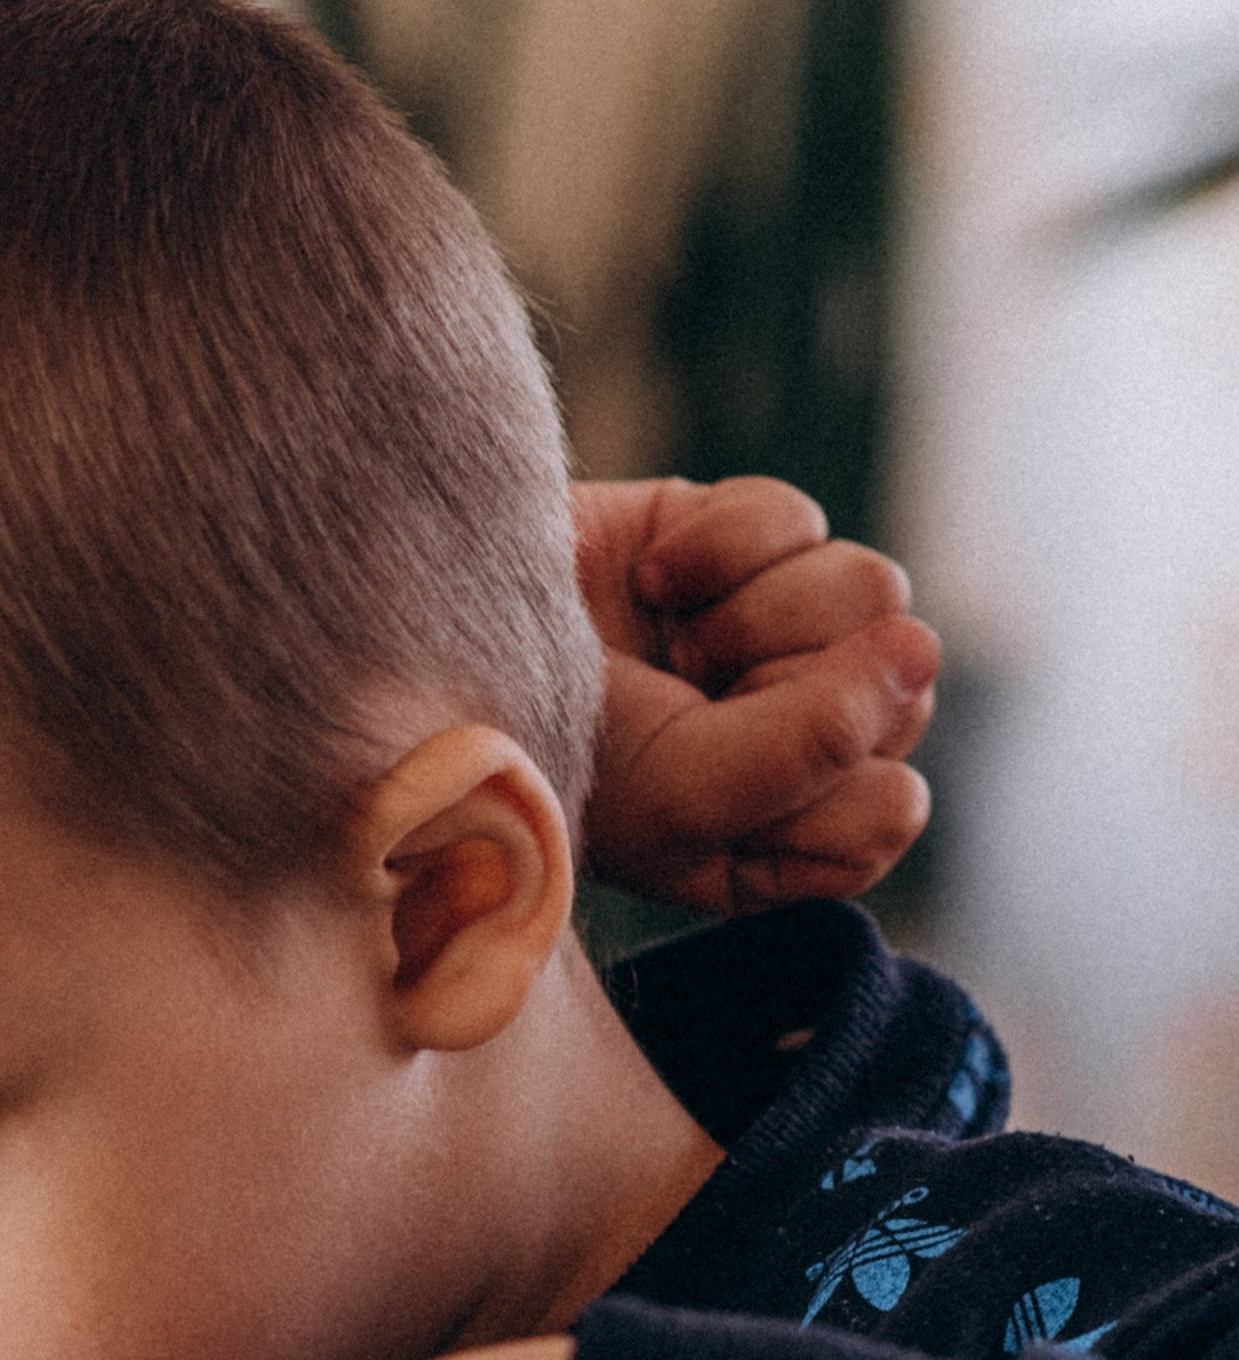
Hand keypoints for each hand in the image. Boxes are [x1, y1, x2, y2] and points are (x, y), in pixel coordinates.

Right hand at [573, 476, 940, 913]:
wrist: (434, 645)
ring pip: (872, 592)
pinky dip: (721, 544)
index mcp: (782, 838)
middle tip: (682, 703)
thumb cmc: (548, 761)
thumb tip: (924, 642)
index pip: (889, 802)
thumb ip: (814, 748)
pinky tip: (653, 577)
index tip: (714, 775)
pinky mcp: (740, 542)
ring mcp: (770, 636)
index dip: (816, 779)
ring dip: (757, 616)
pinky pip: (800, 521)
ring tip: (672, 644)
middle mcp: (795, 737)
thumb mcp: (681, 797)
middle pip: (898, 688)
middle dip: (784, 688)